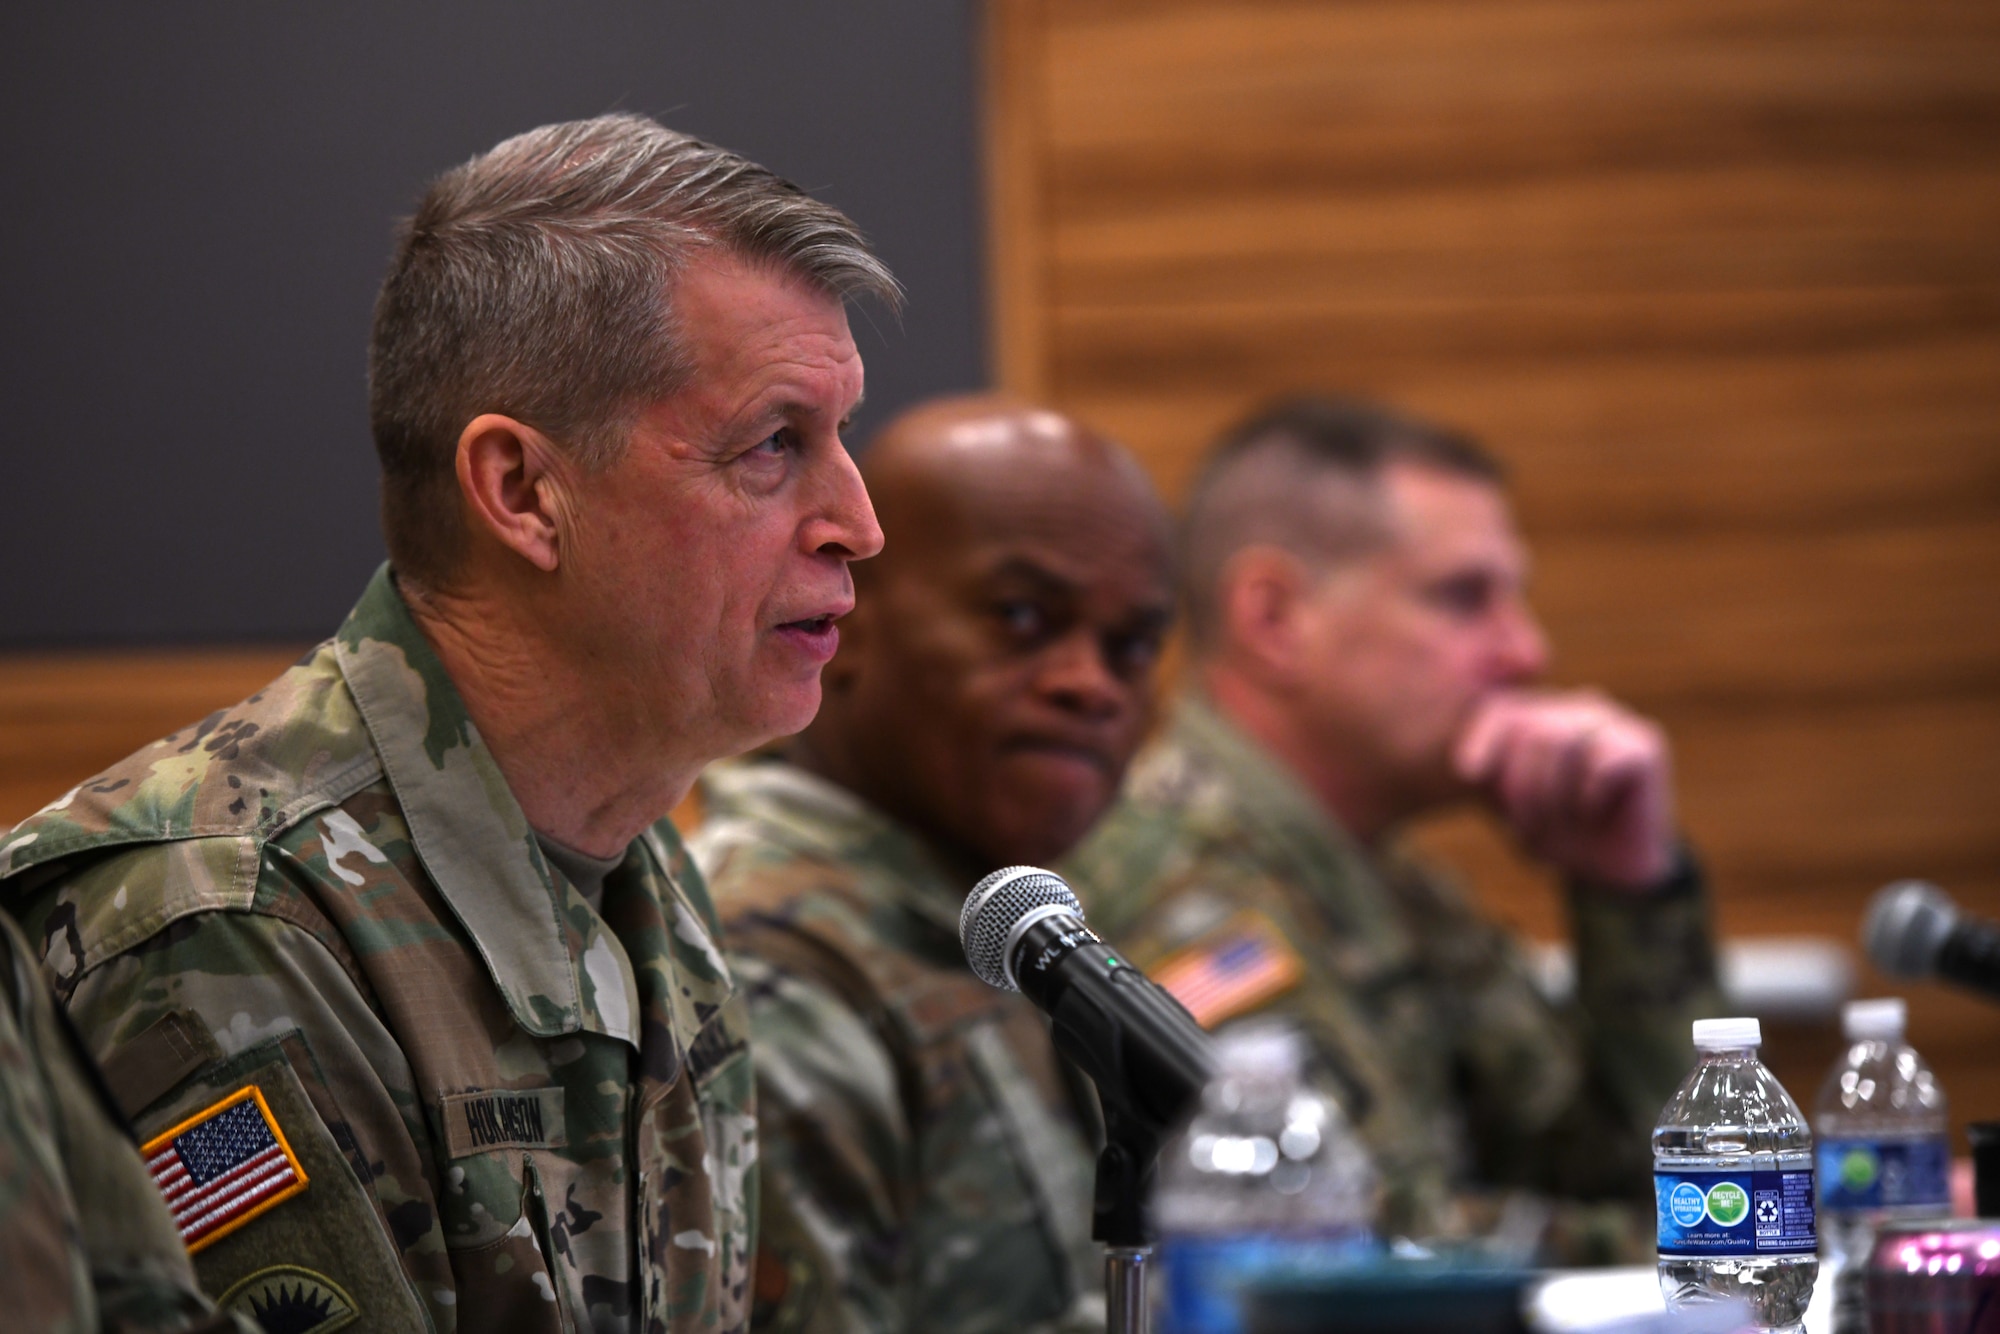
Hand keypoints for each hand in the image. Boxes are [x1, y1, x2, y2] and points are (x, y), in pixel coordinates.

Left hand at [1453, 689, 1676, 889]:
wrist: (1610, 870)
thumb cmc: (1558, 832)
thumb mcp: (1512, 806)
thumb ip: (1495, 777)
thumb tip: (1469, 767)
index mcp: (1542, 715)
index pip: (1503, 711)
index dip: (1482, 739)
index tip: (1470, 775)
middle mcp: (1575, 708)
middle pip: (1530, 729)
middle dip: (1521, 787)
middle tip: (1529, 828)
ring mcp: (1611, 722)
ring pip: (1559, 740)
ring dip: (1551, 796)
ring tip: (1561, 823)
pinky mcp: (1643, 743)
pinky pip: (1601, 763)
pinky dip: (1587, 797)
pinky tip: (1595, 811)